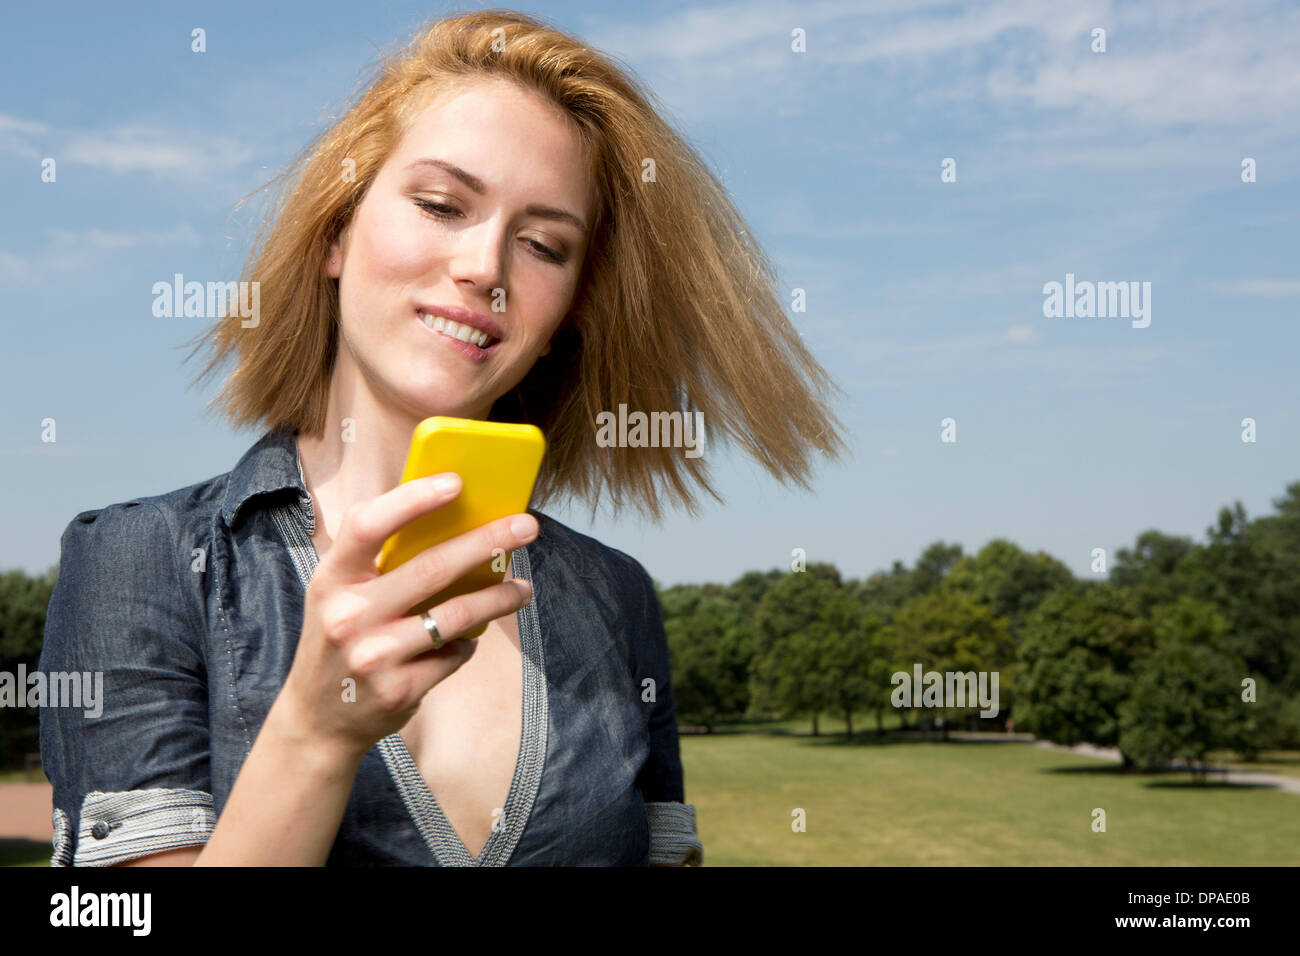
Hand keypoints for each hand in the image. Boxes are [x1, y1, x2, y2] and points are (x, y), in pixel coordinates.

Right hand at [277, 472, 538, 757]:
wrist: (316, 719)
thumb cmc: (340, 639)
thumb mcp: (339, 594)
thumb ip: (378, 560)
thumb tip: (453, 519)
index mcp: (332, 579)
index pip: (368, 525)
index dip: (413, 499)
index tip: (457, 482)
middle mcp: (348, 615)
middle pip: (432, 567)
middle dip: (488, 542)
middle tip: (526, 526)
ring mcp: (374, 655)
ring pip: (456, 614)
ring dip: (499, 598)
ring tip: (522, 588)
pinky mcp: (399, 690)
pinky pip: (454, 654)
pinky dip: (468, 643)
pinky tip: (469, 638)